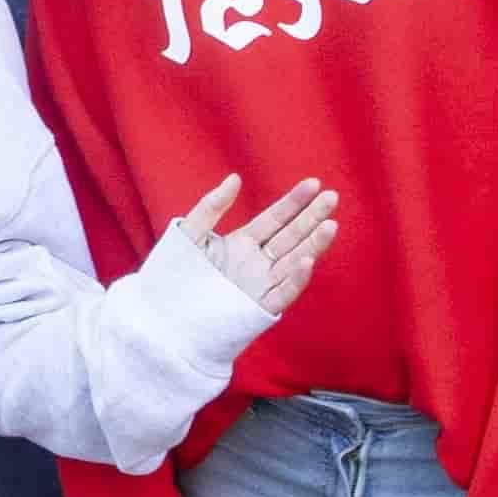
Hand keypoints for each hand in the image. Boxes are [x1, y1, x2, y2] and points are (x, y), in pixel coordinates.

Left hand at [167, 174, 341, 316]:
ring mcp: (261, 285)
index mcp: (243, 244)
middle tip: (332, 197)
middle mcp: (257, 263)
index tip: (314, 183)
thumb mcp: (190, 234)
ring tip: (331, 224)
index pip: (275, 219)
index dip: (294, 202)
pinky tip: (307, 260)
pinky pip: (283, 292)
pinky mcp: (259, 308)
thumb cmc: (174, 277)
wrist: (165, 319)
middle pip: (291, 237)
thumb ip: (211, 206)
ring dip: (313, 244)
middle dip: (312, 218)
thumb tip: (235, 178)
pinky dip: (296, 278)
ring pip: (294, 261)